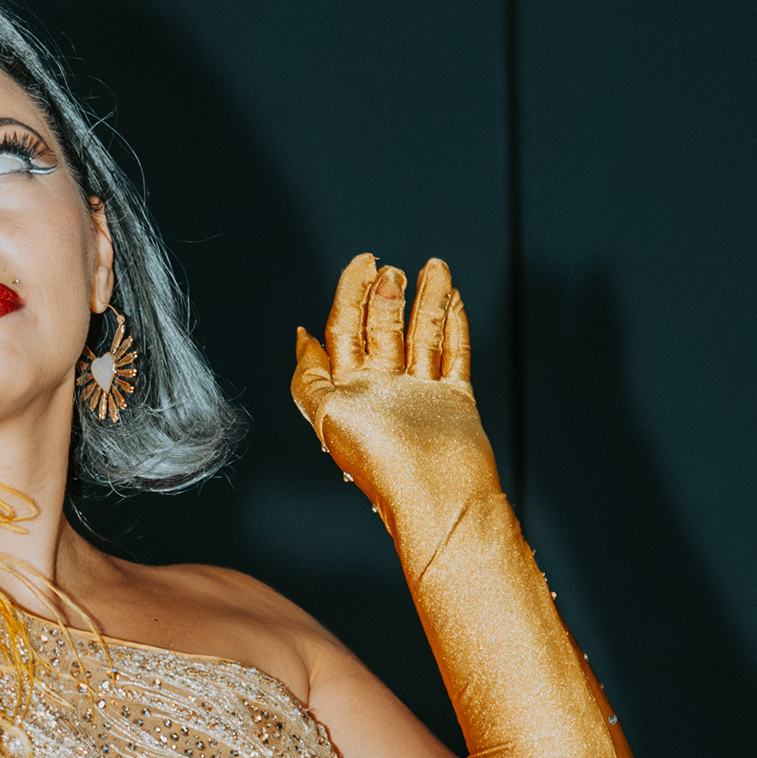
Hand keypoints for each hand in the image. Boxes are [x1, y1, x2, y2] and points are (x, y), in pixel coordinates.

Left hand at [291, 256, 500, 581]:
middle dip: (385, 295)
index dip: (349, 293)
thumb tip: (302, 336)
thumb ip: (310, 375)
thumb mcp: (325, 413)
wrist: (435, 495)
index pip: (345, 330)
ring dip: (426, 299)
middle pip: (383, 328)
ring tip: (434, 266)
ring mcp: (420, 394)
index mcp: (349, 391)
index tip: (362, 262)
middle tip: (390, 269)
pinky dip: (454, 325)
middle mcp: (383, 391)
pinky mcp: (454, 400)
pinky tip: (453, 298)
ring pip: (422, 334)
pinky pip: (453, 354)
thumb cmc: (380, 463)